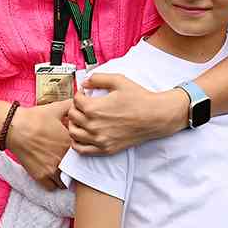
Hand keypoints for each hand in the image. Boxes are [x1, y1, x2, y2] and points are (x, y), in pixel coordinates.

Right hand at [6, 99, 73, 189]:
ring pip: (66, 180)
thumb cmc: (35, 118)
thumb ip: (72, 106)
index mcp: (70, 143)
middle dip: (75, 165)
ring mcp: (52, 169)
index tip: (78, 150)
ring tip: (62, 169)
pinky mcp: (41, 176)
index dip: (82, 152)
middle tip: (70, 161)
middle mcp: (63, 158)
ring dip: (65, 176)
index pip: (84, 153)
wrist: (14, 127)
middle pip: (76, 169)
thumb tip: (82, 99)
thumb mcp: (56, 108)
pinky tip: (52, 175)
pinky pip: (53, 187)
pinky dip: (54, 183)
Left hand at [69, 76, 186, 154]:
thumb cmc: (139, 98)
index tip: (85, 93)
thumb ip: (98, 78)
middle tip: (84, 104)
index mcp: (94, 108)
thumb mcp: (119, 80)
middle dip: (76, 107)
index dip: (80, 94)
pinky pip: (82, 149)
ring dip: (74, 123)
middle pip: (72, 116)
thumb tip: (84, 82)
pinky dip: (77, 142)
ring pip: (73, 133)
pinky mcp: (105, 149)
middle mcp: (93, 125)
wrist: (155, 116)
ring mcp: (99, 139)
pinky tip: (82, 134)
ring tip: (82, 118)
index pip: (75, 100)